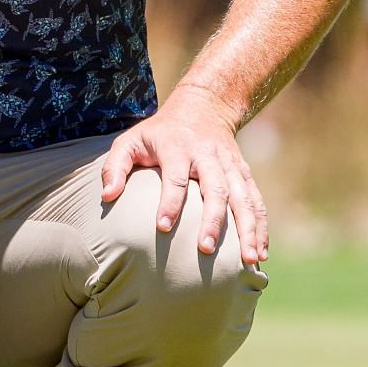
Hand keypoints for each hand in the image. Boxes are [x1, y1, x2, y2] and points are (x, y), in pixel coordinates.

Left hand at [100, 87, 268, 263]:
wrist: (203, 106)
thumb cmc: (158, 133)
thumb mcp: (131, 140)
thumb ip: (115, 166)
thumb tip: (106, 197)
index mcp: (178, 148)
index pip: (175, 177)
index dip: (170, 202)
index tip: (162, 228)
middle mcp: (208, 156)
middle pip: (215, 189)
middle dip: (212, 220)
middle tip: (205, 250)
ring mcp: (230, 165)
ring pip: (243, 197)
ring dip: (248, 229)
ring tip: (248, 260)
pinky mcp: (244, 173)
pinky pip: (256, 201)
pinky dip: (261, 227)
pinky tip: (261, 253)